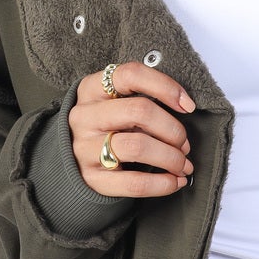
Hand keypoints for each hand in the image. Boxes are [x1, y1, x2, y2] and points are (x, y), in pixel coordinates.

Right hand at [69, 60, 196, 197]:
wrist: (70, 162)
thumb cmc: (104, 128)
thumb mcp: (114, 104)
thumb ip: (142, 100)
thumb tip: (184, 108)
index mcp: (92, 89)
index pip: (131, 75)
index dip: (165, 87)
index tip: (188, 105)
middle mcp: (85, 116)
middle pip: (140, 111)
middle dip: (173, 130)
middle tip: (185, 144)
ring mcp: (85, 148)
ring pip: (138, 146)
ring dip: (171, 157)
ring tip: (182, 164)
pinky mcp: (91, 179)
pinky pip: (134, 183)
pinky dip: (163, 184)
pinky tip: (175, 182)